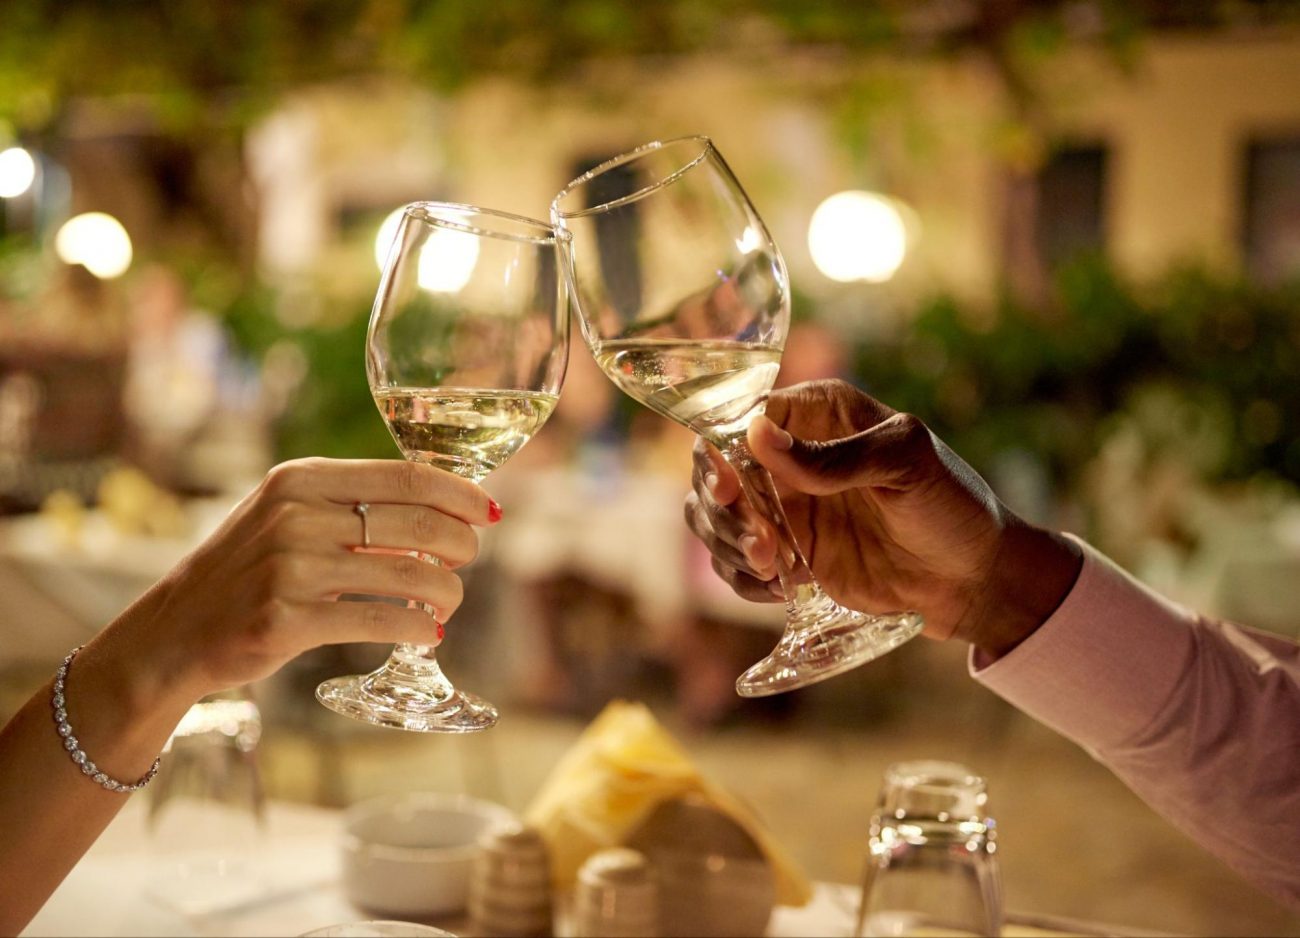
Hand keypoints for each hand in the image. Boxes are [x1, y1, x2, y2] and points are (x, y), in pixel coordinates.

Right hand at [97, 457, 498, 711]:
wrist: (173, 630)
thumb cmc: (249, 570)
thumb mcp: (287, 514)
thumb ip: (351, 503)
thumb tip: (444, 510)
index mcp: (301, 478)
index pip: (406, 476)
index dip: (459, 495)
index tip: (488, 513)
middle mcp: (295, 515)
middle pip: (417, 523)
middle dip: (460, 546)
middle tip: (467, 563)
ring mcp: (289, 568)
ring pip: (408, 575)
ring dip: (447, 593)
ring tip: (448, 604)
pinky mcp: (285, 620)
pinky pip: (380, 621)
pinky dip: (417, 628)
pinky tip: (427, 633)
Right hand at [684, 380, 1080, 655]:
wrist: (975, 580)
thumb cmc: (952, 505)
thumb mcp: (904, 464)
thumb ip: (833, 455)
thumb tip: (756, 436)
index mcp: (817, 413)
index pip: (740, 416)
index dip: (720, 451)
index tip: (730, 488)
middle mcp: (789, 456)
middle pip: (713, 470)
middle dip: (722, 509)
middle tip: (760, 542)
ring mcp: (783, 507)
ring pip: (713, 517)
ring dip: (727, 545)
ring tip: (773, 567)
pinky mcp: (786, 555)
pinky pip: (735, 563)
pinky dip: (743, 579)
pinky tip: (779, 589)